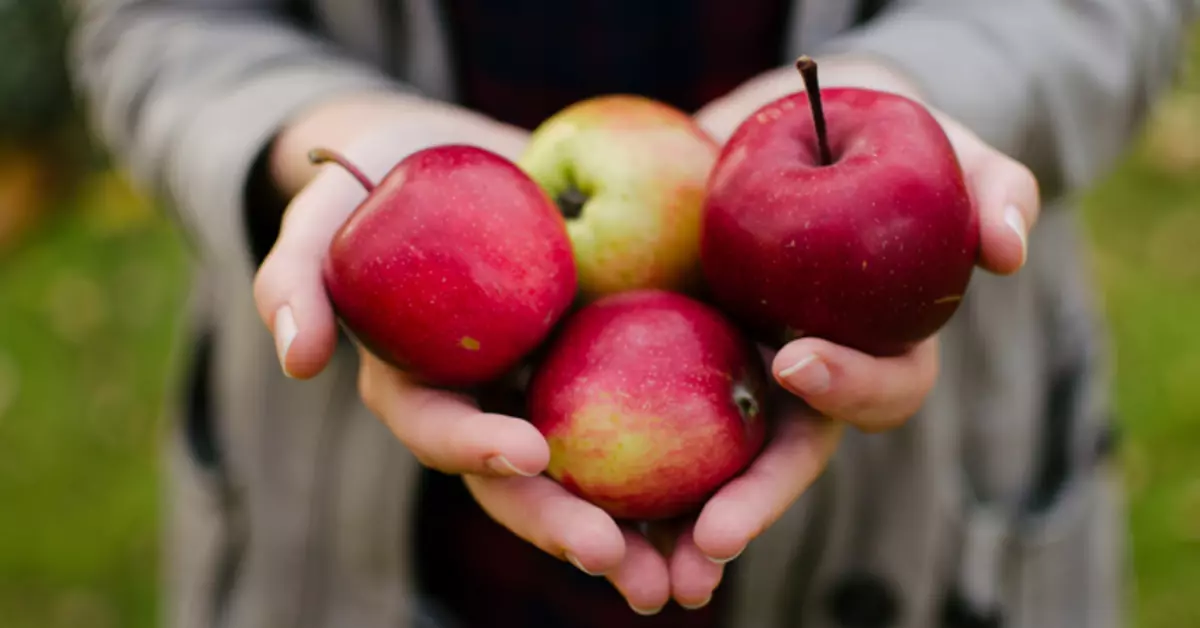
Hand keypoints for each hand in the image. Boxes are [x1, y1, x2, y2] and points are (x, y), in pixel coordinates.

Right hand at [251, 93, 673, 613]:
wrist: (462, 151)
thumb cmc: (383, 173)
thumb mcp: (328, 205)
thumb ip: (297, 274)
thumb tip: (298, 361)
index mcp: (422, 383)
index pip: (440, 428)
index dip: (475, 446)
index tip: (528, 451)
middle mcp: (487, 403)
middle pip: (521, 482)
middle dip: (562, 526)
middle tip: (618, 563)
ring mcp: (550, 389)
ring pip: (590, 476)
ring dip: (635, 533)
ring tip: (688, 578)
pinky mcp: (606, 365)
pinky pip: (646, 421)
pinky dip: (685, 467)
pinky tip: (733, 502)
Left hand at [649, 55, 1041, 607]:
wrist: (778, 124)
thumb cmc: (871, 136)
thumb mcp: (935, 146)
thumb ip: (989, 186)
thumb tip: (1008, 251)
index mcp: (868, 346)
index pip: (874, 389)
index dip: (846, 384)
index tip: (794, 357)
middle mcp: (798, 377)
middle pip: (782, 459)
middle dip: (752, 504)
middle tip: (712, 540)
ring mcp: (731, 371)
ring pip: (710, 467)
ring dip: (679, 525)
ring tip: (645, 575)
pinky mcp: (664, 351)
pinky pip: (635, 416)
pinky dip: (610, 464)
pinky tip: (566, 491)